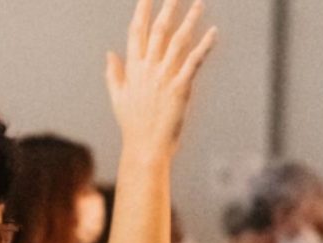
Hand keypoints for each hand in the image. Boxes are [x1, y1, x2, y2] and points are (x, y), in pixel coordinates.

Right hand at [106, 0, 217, 159]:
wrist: (144, 148)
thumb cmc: (133, 125)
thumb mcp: (118, 98)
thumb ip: (113, 74)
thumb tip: (109, 53)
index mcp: (133, 70)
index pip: (136, 32)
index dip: (142, 11)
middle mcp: (148, 69)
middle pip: (158, 30)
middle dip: (167, 7)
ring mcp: (164, 77)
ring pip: (178, 41)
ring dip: (190, 20)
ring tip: (199, 2)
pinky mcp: (180, 88)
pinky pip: (194, 61)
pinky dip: (204, 46)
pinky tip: (213, 32)